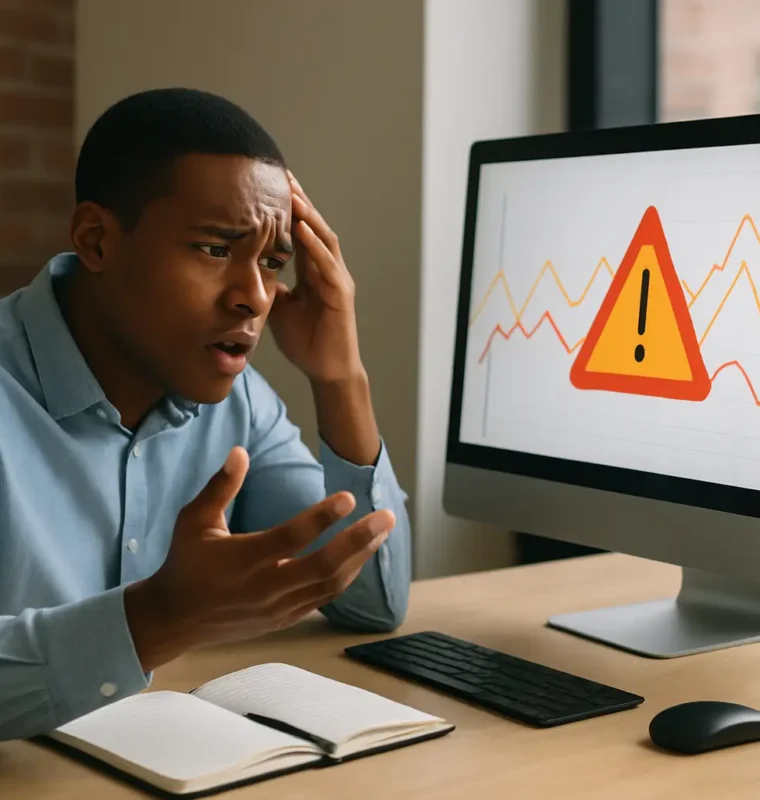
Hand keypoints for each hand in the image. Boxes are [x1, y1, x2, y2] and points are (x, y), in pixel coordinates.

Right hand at [124, 447, 394, 670]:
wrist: (176, 618)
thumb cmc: (186, 561)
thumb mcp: (194, 520)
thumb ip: (220, 486)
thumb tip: (240, 450)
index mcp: (244, 560)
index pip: (291, 537)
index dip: (321, 517)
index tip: (349, 496)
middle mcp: (266, 587)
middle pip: (324, 566)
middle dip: (359, 540)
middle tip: (387, 516)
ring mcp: (278, 607)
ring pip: (330, 584)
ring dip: (360, 557)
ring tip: (382, 531)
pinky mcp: (285, 619)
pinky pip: (324, 598)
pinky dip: (346, 576)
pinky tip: (361, 555)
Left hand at [267, 171, 363, 383]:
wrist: (326, 371)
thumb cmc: (306, 341)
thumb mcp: (278, 308)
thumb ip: (268, 286)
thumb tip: (244, 272)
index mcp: (312, 271)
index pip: (299, 232)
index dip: (286, 208)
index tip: (268, 184)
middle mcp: (327, 270)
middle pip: (313, 227)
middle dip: (298, 200)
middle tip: (280, 174)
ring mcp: (337, 281)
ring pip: (324, 240)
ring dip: (308, 216)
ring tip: (291, 194)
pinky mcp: (341, 296)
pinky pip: (328, 266)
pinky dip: (315, 246)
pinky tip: (302, 229)